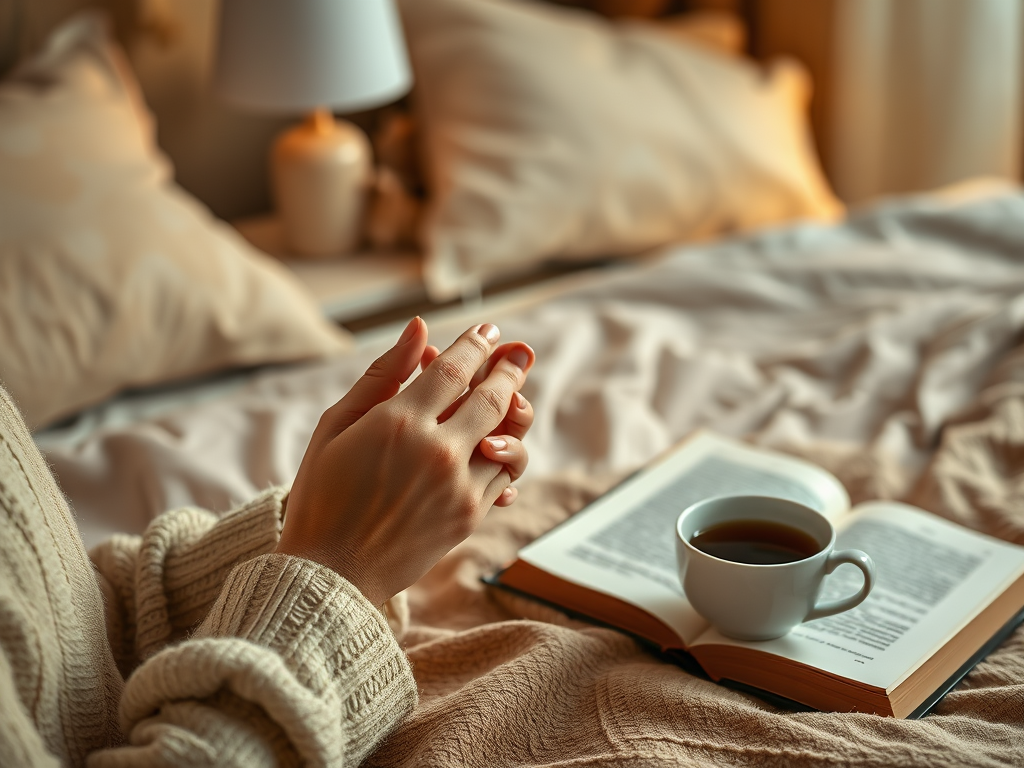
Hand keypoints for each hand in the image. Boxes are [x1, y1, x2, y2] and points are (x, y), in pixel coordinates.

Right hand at [276, 318, 534, 603]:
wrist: (330, 572)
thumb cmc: (321, 494)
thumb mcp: (336, 425)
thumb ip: (382, 375)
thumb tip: (419, 330)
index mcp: (399, 423)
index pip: (454, 369)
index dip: (476, 345)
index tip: (488, 330)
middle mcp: (438, 452)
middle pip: (493, 398)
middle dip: (509, 369)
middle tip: (518, 353)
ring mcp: (459, 487)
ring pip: (510, 438)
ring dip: (516, 411)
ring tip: (514, 397)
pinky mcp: (469, 516)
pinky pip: (504, 477)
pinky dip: (506, 455)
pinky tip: (498, 443)